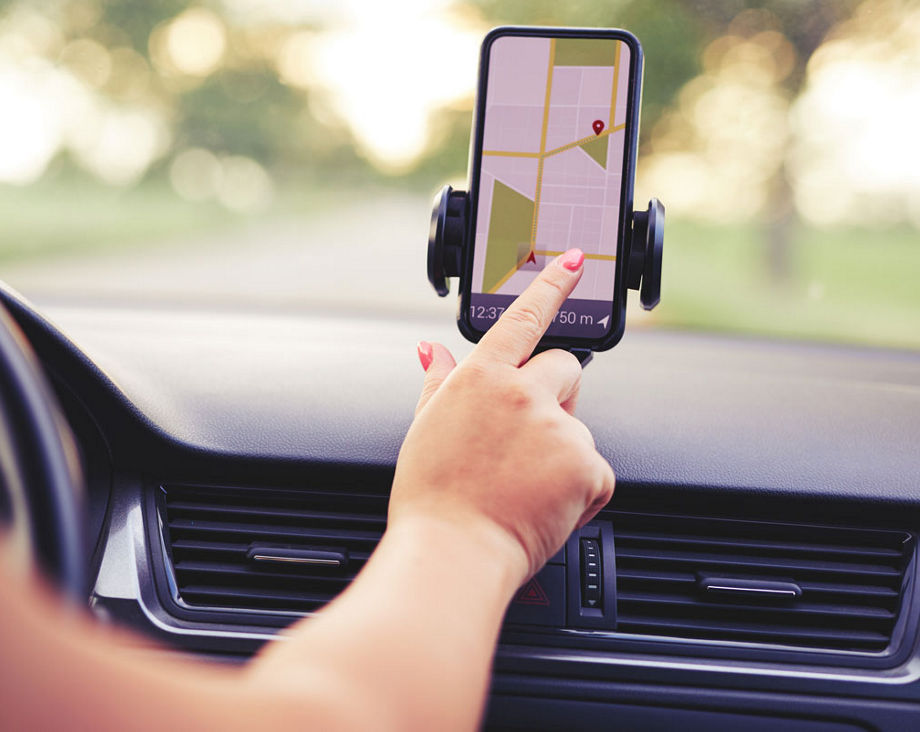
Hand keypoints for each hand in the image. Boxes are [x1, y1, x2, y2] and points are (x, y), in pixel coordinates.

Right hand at [390, 248, 615, 581]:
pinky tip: (544, 505)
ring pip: (577, 427)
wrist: (454, 551)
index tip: (578, 261)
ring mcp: (557, 427)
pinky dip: (579, 490)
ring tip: (522, 488)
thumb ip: (439, 383)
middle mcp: (522, 393)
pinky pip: (595, 471)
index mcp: (480, 377)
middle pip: (565, 369)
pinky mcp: (586, 464)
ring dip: (561, 452)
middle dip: (556, 394)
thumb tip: (432, 351)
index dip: (553, 285)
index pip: (524, 317)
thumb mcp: (425, 429)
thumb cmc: (433, 499)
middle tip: (527, 440)